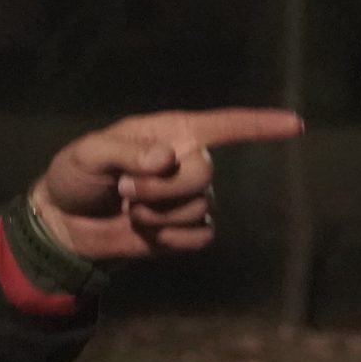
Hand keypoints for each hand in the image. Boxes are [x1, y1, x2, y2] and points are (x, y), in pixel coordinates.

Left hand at [29, 108, 304, 261]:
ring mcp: (187, 197)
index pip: (225, 125)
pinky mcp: (184, 230)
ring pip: (200, 207)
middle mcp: (186, 161)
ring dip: (159, 214)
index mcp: (170, 132)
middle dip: (163, 188)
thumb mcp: (88, 154)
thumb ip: (125, 151)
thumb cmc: (75, 177)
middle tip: (126, 191)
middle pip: (205, 173)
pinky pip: (201, 235)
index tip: (295, 124)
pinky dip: (172, 237)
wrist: (65, 224)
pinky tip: (146, 233)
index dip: (260, 124)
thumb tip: (168, 157)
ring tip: (130, 210)